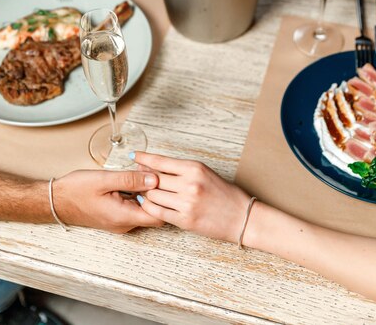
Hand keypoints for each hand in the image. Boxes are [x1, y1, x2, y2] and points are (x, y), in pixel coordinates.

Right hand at [54, 169, 163, 233]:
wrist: (56, 200)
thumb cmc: (76, 190)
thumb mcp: (105, 180)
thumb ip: (131, 180)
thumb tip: (154, 179)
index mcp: (124, 217)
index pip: (158, 216)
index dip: (164, 198)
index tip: (160, 179)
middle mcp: (124, 223)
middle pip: (153, 211)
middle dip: (156, 192)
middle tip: (151, 171)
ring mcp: (120, 221)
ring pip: (144, 208)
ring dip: (146, 191)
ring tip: (142, 172)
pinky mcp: (116, 216)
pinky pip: (134, 206)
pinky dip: (137, 193)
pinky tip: (134, 178)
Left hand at [133, 152, 250, 242]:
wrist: (241, 217)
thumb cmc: (225, 193)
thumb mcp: (205, 173)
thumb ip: (183, 169)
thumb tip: (156, 167)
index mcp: (195, 168)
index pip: (162, 161)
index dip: (144, 158)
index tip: (134, 155)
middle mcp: (190, 184)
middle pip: (154, 178)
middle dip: (142, 177)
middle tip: (136, 176)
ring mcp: (186, 203)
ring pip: (153, 195)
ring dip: (145, 193)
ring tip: (141, 191)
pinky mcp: (184, 220)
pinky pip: (158, 212)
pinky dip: (149, 207)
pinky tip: (147, 203)